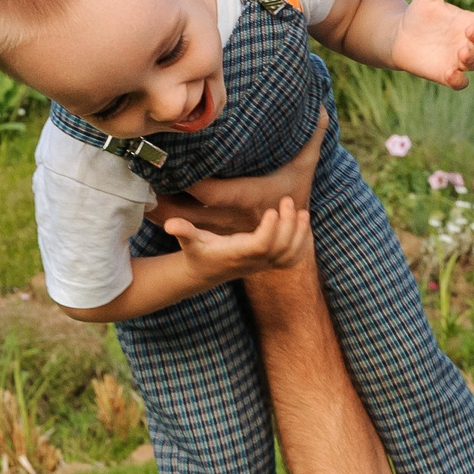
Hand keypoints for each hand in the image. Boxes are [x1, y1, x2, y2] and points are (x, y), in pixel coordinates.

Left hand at [145, 109, 326, 235]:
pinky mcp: (212, 235)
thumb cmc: (293, 197)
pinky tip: (145, 207)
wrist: (289, 246)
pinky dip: (165, 220)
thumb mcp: (304, 167)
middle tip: (142, 179)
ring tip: (136, 194)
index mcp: (247, 198)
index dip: (193, 183)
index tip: (174, 165)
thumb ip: (313, 137)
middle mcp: (230, 217)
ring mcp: (219, 229)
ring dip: (160, 212)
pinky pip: (183, 229)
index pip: (214, 192)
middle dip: (165, 200)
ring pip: (183, 224)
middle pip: (190, 212)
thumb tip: (324, 107)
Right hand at [165, 195, 313, 284]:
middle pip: (281, 247)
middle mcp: (255, 261)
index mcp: (238, 254)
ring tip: (303, 212)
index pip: (262, 245)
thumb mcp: (189, 241)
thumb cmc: (198, 252)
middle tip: (288, 201)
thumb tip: (169, 225)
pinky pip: (293, 258)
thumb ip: (182, 231)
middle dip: (288, 224)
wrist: (205, 273)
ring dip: (299, 233)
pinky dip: (302, 243)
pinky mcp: (271, 264)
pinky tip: (304, 225)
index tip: (271, 210)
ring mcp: (265, 264)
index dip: (270, 229)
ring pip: (291, 253)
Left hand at [387, 0, 473, 88]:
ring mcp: (458, 60)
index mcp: (471, 22)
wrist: (399, 35)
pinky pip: (459, 82)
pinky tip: (451, 74)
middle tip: (469, 31)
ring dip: (471, 58)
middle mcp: (469, 43)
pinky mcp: (445, 74)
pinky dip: (458, 80)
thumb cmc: (419, 13)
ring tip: (460, 50)